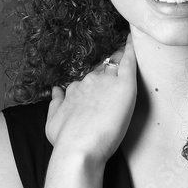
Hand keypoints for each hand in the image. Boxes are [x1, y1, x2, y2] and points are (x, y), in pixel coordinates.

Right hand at [46, 36, 136, 165]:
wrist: (77, 147)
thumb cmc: (65, 140)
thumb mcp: (53, 120)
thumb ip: (55, 103)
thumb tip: (55, 91)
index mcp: (76, 89)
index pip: (89, 78)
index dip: (97, 76)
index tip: (102, 75)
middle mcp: (89, 81)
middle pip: (102, 68)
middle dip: (109, 63)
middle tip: (118, 56)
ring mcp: (106, 81)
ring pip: (115, 63)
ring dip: (120, 57)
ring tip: (129, 45)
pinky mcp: (123, 86)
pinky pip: (129, 62)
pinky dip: (132, 49)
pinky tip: (135, 40)